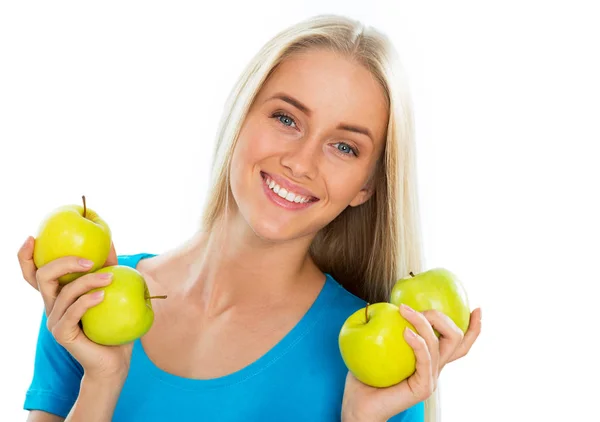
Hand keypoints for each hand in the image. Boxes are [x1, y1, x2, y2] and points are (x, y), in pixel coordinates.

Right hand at [18, 236, 132, 380]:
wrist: (114, 360)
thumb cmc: (114, 325)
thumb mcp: (112, 291)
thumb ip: (108, 268)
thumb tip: (110, 242)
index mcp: (58, 295)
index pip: (34, 274)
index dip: (26, 257)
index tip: (33, 238)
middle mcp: (51, 306)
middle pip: (42, 277)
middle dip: (63, 262)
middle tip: (90, 260)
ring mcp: (54, 320)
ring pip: (63, 292)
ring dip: (88, 281)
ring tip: (111, 277)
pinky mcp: (62, 334)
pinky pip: (72, 312)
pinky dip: (87, 301)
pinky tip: (103, 295)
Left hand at [341, 304, 481, 421]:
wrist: (358, 405)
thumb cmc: (366, 375)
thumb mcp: (376, 345)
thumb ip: (385, 327)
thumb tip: (382, 304)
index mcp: (430, 360)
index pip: (459, 344)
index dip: (473, 328)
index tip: (477, 309)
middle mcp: (434, 368)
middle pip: (456, 339)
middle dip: (441, 317)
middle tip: (417, 309)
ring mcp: (431, 378)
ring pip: (440, 345)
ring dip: (423, 322)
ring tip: (404, 311)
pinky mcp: (423, 387)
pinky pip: (426, 359)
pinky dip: (418, 342)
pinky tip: (405, 331)